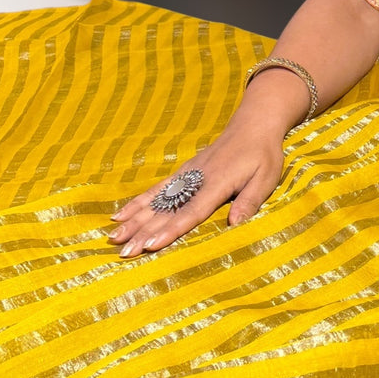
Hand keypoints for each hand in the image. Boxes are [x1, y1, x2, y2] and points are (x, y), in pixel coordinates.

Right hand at [107, 125, 284, 256]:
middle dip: (142, 232)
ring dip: (133, 221)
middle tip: (123, 251)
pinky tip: (121, 216)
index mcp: (216, 184)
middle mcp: (195, 180)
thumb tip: (234, 225)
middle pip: (166, 211)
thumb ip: (250, 201)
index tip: (150, 245)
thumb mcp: (266, 178)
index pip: (190, 212)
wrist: (252, 125)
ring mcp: (185, 176)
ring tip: (112, 237)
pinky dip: (137, 203)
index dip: (170, 230)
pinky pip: (155, 190)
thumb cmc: (263, 155)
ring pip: (155, 201)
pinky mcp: (181, 173)